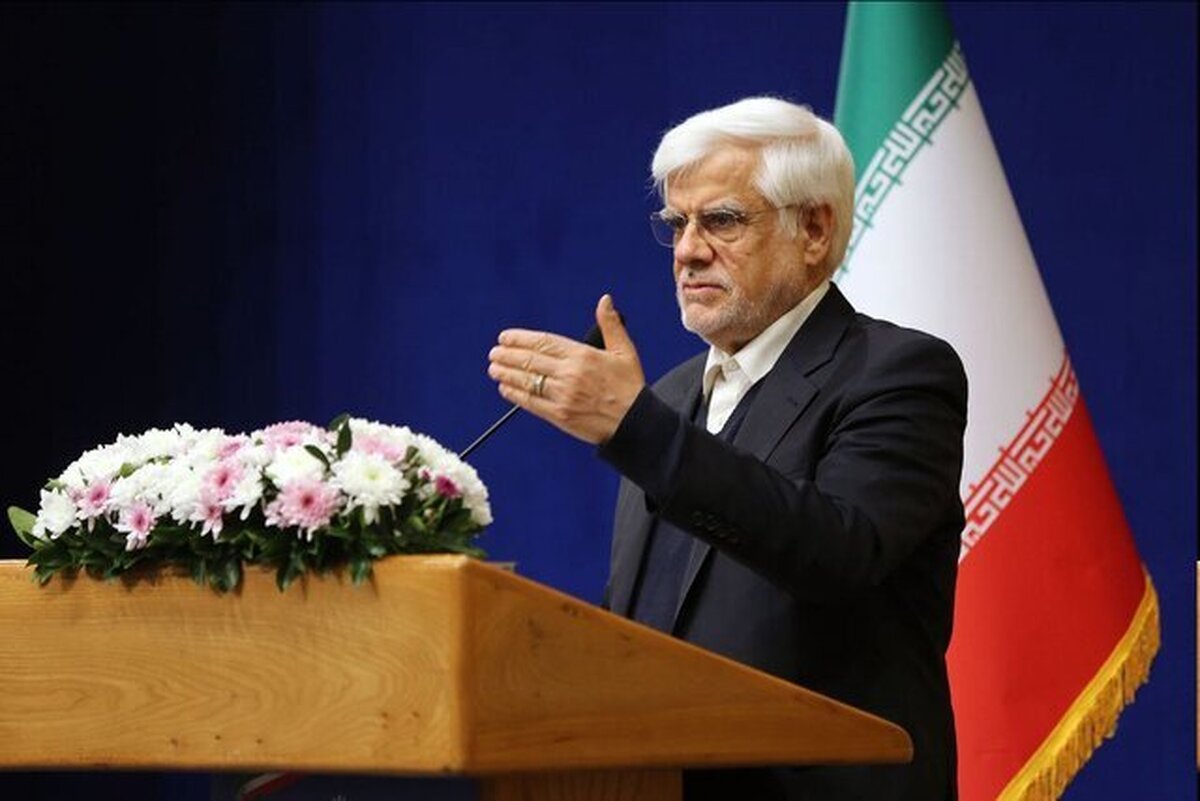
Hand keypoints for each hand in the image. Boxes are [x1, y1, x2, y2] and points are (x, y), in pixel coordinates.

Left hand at [487, 294, 644, 444]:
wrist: (635, 423)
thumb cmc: (629, 387)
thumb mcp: (624, 351)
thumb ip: (611, 325)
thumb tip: (605, 300)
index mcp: (583, 355)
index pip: (544, 342)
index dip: (520, 338)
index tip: (505, 337)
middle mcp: (570, 374)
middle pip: (530, 360)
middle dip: (508, 355)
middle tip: (495, 352)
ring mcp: (563, 395)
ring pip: (527, 380)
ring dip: (507, 373)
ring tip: (494, 368)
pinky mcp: (560, 415)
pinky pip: (531, 403)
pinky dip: (515, 395)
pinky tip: (505, 389)